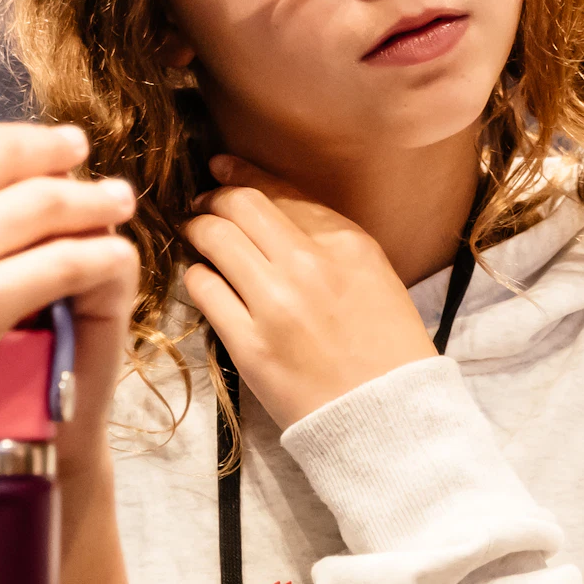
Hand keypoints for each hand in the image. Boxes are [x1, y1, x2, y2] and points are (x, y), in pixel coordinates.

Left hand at [180, 160, 443, 430]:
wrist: (387, 416)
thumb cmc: (388, 348)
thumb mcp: (374, 276)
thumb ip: (328, 241)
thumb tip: (273, 212)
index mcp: (347, 243)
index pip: (281, 192)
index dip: (243, 174)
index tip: (221, 167)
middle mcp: (309, 264)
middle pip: (240, 205)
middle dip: (213, 198)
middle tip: (202, 204)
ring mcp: (275, 304)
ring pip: (214, 239)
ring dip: (198, 232)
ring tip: (195, 237)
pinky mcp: (249, 344)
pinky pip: (204, 289)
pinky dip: (198, 277)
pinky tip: (204, 280)